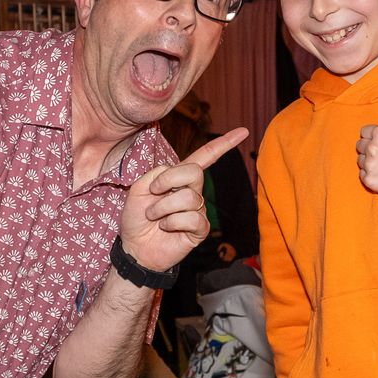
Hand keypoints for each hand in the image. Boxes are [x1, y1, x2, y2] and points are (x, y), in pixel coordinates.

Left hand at [119, 127, 248, 270]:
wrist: (134, 246)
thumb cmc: (136, 217)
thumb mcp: (139, 187)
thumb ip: (157, 173)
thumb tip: (177, 174)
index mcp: (179, 177)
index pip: (205, 157)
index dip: (223, 144)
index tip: (243, 131)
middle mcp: (192, 191)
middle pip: (194, 172)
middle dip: (168, 180)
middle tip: (153, 192)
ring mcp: (198, 210)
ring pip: (189, 198)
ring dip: (163, 207)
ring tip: (154, 217)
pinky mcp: (200, 229)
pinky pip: (193, 218)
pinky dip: (172, 222)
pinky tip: (165, 227)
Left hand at [356, 87, 377, 194]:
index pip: (365, 131)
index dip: (375, 136)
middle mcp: (371, 148)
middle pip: (360, 145)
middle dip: (370, 148)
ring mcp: (369, 165)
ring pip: (360, 160)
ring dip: (369, 162)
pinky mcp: (368, 180)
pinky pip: (362, 174)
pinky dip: (370, 175)